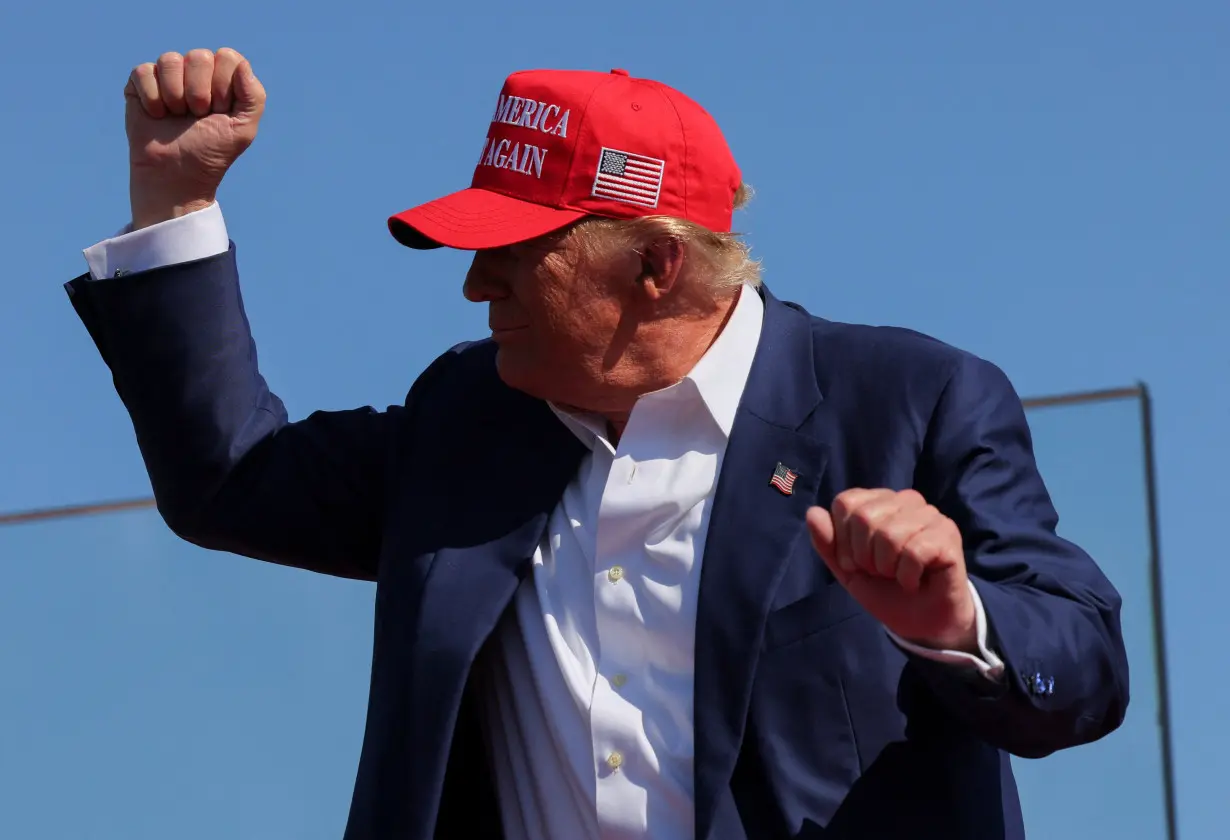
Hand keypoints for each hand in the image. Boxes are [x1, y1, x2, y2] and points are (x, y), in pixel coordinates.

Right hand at [124, 48, 266, 228]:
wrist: (177, 176)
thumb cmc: (211, 153)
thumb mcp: (243, 129)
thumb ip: (254, 97)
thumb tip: (242, 64)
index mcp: (222, 78)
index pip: (227, 57)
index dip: (224, 86)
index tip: (219, 112)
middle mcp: (195, 72)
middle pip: (199, 56)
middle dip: (200, 93)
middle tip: (197, 117)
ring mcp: (167, 75)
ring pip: (170, 60)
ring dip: (175, 96)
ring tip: (177, 117)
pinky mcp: (140, 82)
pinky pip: (144, 72)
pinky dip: (152, 99)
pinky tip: (157, 116)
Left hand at [806, 489, 976, 651]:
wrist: (921, 623)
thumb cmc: (886, 589)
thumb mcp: (848, 570)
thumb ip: (828, 543)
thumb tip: (812, 512)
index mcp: (879, 502)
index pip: (845, 502)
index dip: (843, 540)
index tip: (858, 563)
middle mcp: (905, 500)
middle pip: (863, 517)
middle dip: (865, 556)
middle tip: (881, 572)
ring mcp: (930, 515)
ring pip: (889, 534)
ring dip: (887, 567)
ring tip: (898, 575)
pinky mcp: (948, 534)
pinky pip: (914, 550)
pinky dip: (906, 575)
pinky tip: (913, 581)